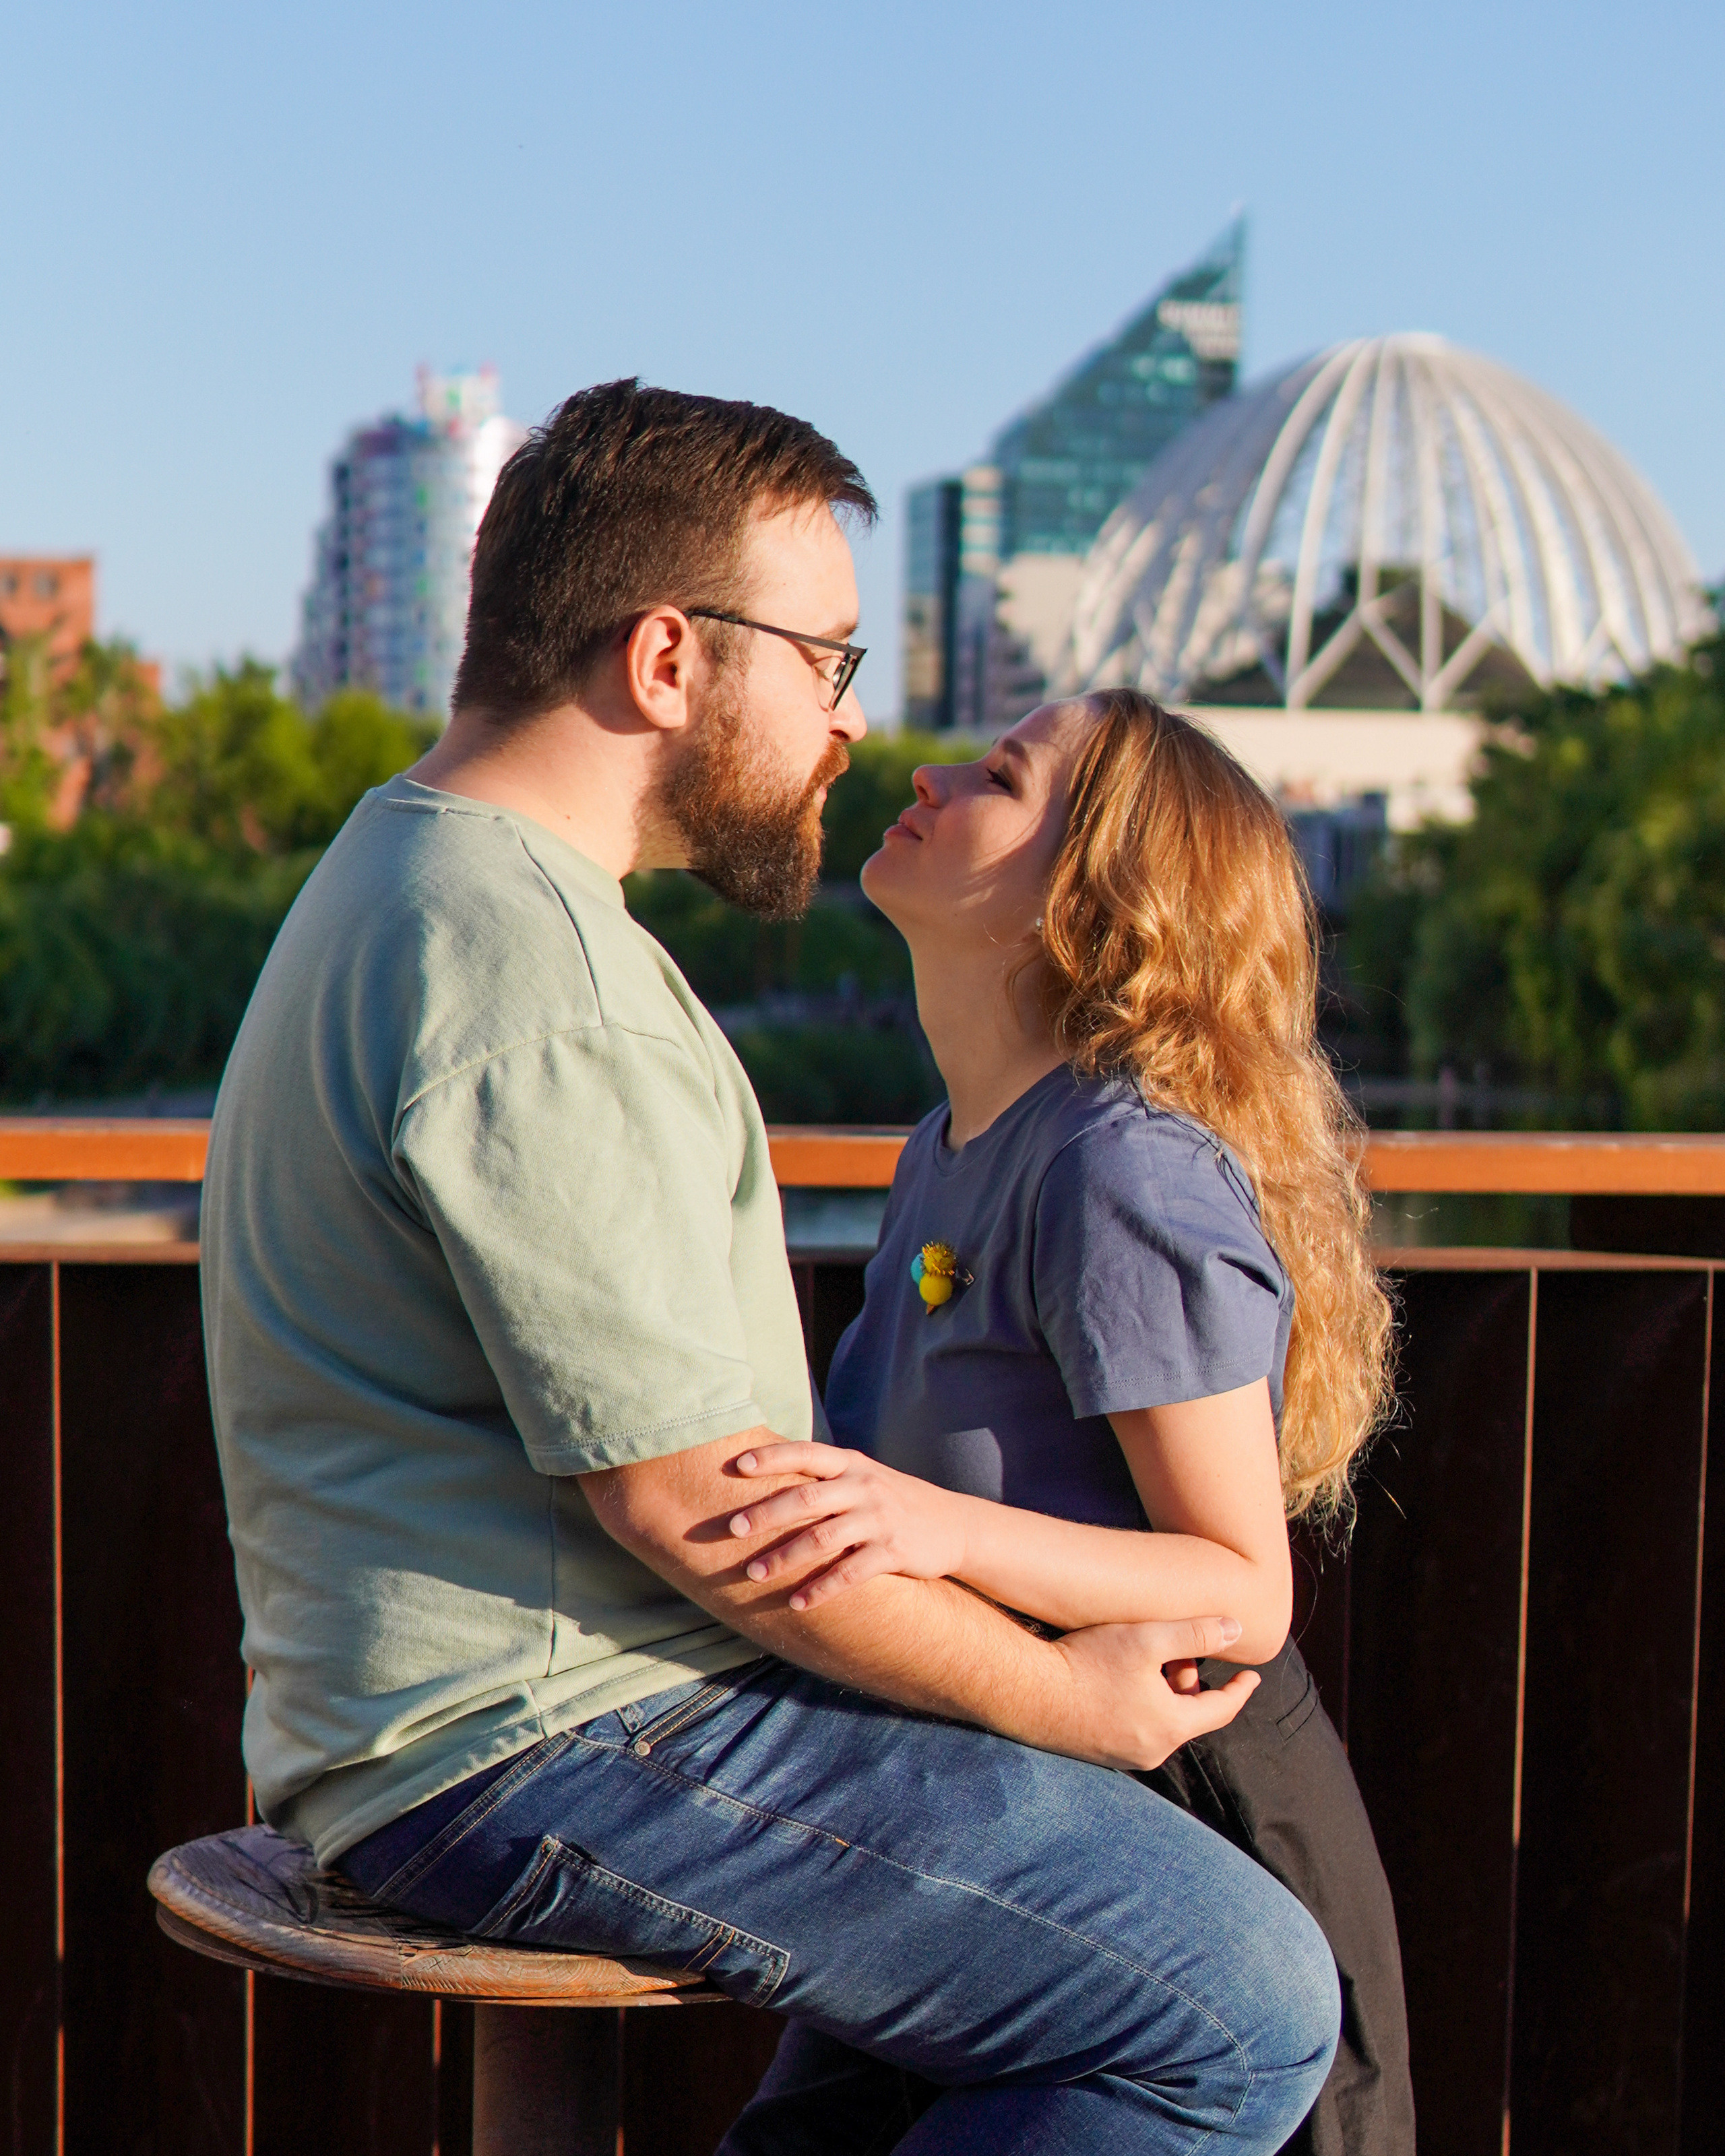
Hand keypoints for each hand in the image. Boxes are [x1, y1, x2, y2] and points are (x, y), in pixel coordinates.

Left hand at [728, 1442, 969, 1610]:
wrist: (954, 1524)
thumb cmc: (893, 1501)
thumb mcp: (864, 1478)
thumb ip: (825, 1478)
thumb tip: (766, 1474)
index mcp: (851, 1464)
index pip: (806, 1453)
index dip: (772, 1457)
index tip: (737, 1466)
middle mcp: (864, 1487)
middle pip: (806, 1498)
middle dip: (766, 1514)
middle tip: (732, 1529)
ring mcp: (879, 1519)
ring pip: (822, 1538)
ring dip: (784, 1558)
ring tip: (754, 1574)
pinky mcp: (893, 1552)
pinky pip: (850, 1573)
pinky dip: (821, 1589)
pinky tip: (798, 1603)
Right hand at [1053, 1616, 1260, 1770]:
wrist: (1028, 1691)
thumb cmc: (1088, 1662)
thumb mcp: (1147, 1639)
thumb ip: (1195, 1633)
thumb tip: (1236, 1629)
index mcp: (1171, 1728)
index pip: (1221, 1709)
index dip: (1240, 1689)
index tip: (1252, 1676)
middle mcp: (1152, 1751)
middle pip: (1189, 1713)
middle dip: (1187, 1679)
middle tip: (1171, 1646)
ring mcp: (1124, 1757)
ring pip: (1162, 1720)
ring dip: (1163, 1691)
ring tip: (1141, 1657)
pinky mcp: (1100, 1753)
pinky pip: (1136, 1728)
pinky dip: (1141, 1704)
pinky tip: (1119, 1678)